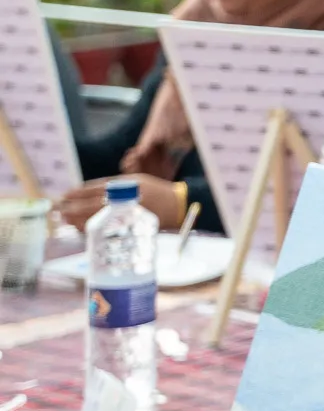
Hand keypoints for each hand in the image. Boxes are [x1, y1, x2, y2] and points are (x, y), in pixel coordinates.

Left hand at [56, 175, 183, 231]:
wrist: (178, 207)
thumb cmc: (155, 192)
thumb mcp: (135, 181)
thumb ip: (112, 185)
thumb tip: (84, 192)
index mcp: (127, 187)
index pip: (95, 189)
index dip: (77, 193)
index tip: (64, 195)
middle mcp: (126, 201)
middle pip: (92, 205)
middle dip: (73, 208)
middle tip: (59, 210)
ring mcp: (128, 216)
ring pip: (97, 218)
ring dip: (78, 220)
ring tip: (65, 220)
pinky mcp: (131, 228)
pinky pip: (106, 230)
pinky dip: (91, 228)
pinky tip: (80, 228)